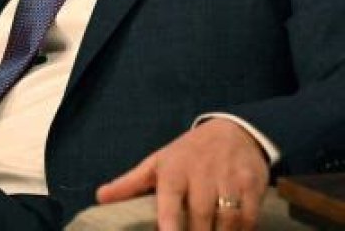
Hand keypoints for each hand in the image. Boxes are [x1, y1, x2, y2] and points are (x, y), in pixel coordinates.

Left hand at [96, 118, 268, 229]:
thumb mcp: (158, 162)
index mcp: (174, 169)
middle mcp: (202, 173)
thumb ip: (131, 183)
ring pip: (227, 221)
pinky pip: (248, 219)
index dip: (169, 222)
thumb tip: (100, 197)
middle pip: (200, 216)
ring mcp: (229, 179)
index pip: (170, 198)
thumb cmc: (188, 153)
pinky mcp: (252, 186)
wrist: (233, 131)